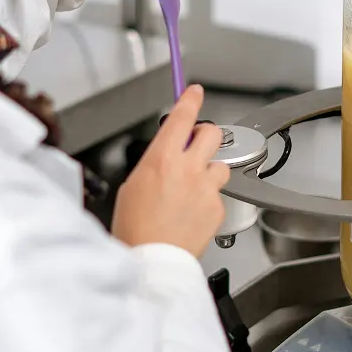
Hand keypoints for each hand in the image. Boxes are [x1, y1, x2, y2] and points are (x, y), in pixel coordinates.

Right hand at [111, 85, 229, 257]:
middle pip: (211, 134)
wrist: (152, 260)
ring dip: (209, 171)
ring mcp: (206, 188)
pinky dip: (207, 200)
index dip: (190, 99)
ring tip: (192, 190)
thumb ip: (154, 165)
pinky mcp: (217, 207)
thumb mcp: (132, 185)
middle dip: (205, 135)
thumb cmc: (135, 228)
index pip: (182, 117)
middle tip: (196, 145)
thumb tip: (164, 158)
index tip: (194, 92)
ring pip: (219, 165)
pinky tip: (192, 213)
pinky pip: (218, 195)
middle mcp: (189, 168)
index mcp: (162, 158)